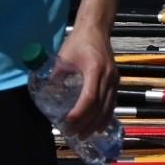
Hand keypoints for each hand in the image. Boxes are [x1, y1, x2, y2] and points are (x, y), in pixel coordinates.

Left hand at [53, 22, 117, 136]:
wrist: (96, 29)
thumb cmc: (78, 41)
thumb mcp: (64, 57)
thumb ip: (56, 76)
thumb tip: (48, 94)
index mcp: (95, 69)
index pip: (89, 97)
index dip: (79, 113)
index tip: (68, 123)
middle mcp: (108, 76)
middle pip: (100, 107)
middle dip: (86, 124)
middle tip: (73, 134)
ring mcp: (114, 79)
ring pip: (108, 108)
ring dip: (96, 124)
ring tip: (84, 135)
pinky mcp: (116, 81)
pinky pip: (112, 103)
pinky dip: (105, 117)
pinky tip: (98, 127)